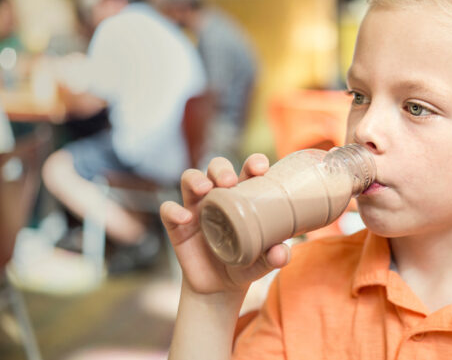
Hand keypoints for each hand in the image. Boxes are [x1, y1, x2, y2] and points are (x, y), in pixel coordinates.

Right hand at [160, 155, 290, 295]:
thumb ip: (275, 257)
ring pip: (189, 179)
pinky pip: (169, 211)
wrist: (219, 289)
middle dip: (221, 168)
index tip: (260, 167)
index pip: (247, 171)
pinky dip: (174, 210)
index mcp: (243, 197)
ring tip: (205, 188)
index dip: (253, 162)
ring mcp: (196, 208)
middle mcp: (218, 197)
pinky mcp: (177, 226)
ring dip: (195, 179)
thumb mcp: (263, 263)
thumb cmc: (246, 265)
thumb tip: (282, 252)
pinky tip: (185, 218)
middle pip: (216, 168)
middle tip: (229, 181)